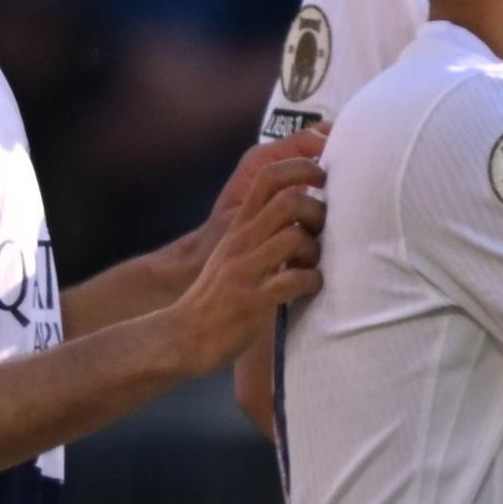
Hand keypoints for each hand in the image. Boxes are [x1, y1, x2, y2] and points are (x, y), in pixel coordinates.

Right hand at [166, 164, 327, 370]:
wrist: (181, 335)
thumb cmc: (215, 296)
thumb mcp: (233, 252)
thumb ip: (260, 230)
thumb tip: (301, 214)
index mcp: (239, 226)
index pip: (268, 175)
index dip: (302, 168)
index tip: (322, 179)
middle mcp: (242, 241)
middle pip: (289, 201)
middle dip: (317, 211)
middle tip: (320, 232)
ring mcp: (246, 270)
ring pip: (295, 238)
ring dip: (315, 251)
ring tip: (311, 265)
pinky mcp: (253, 301)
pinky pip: (295, 281)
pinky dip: (312, 282)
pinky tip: (308, 288)